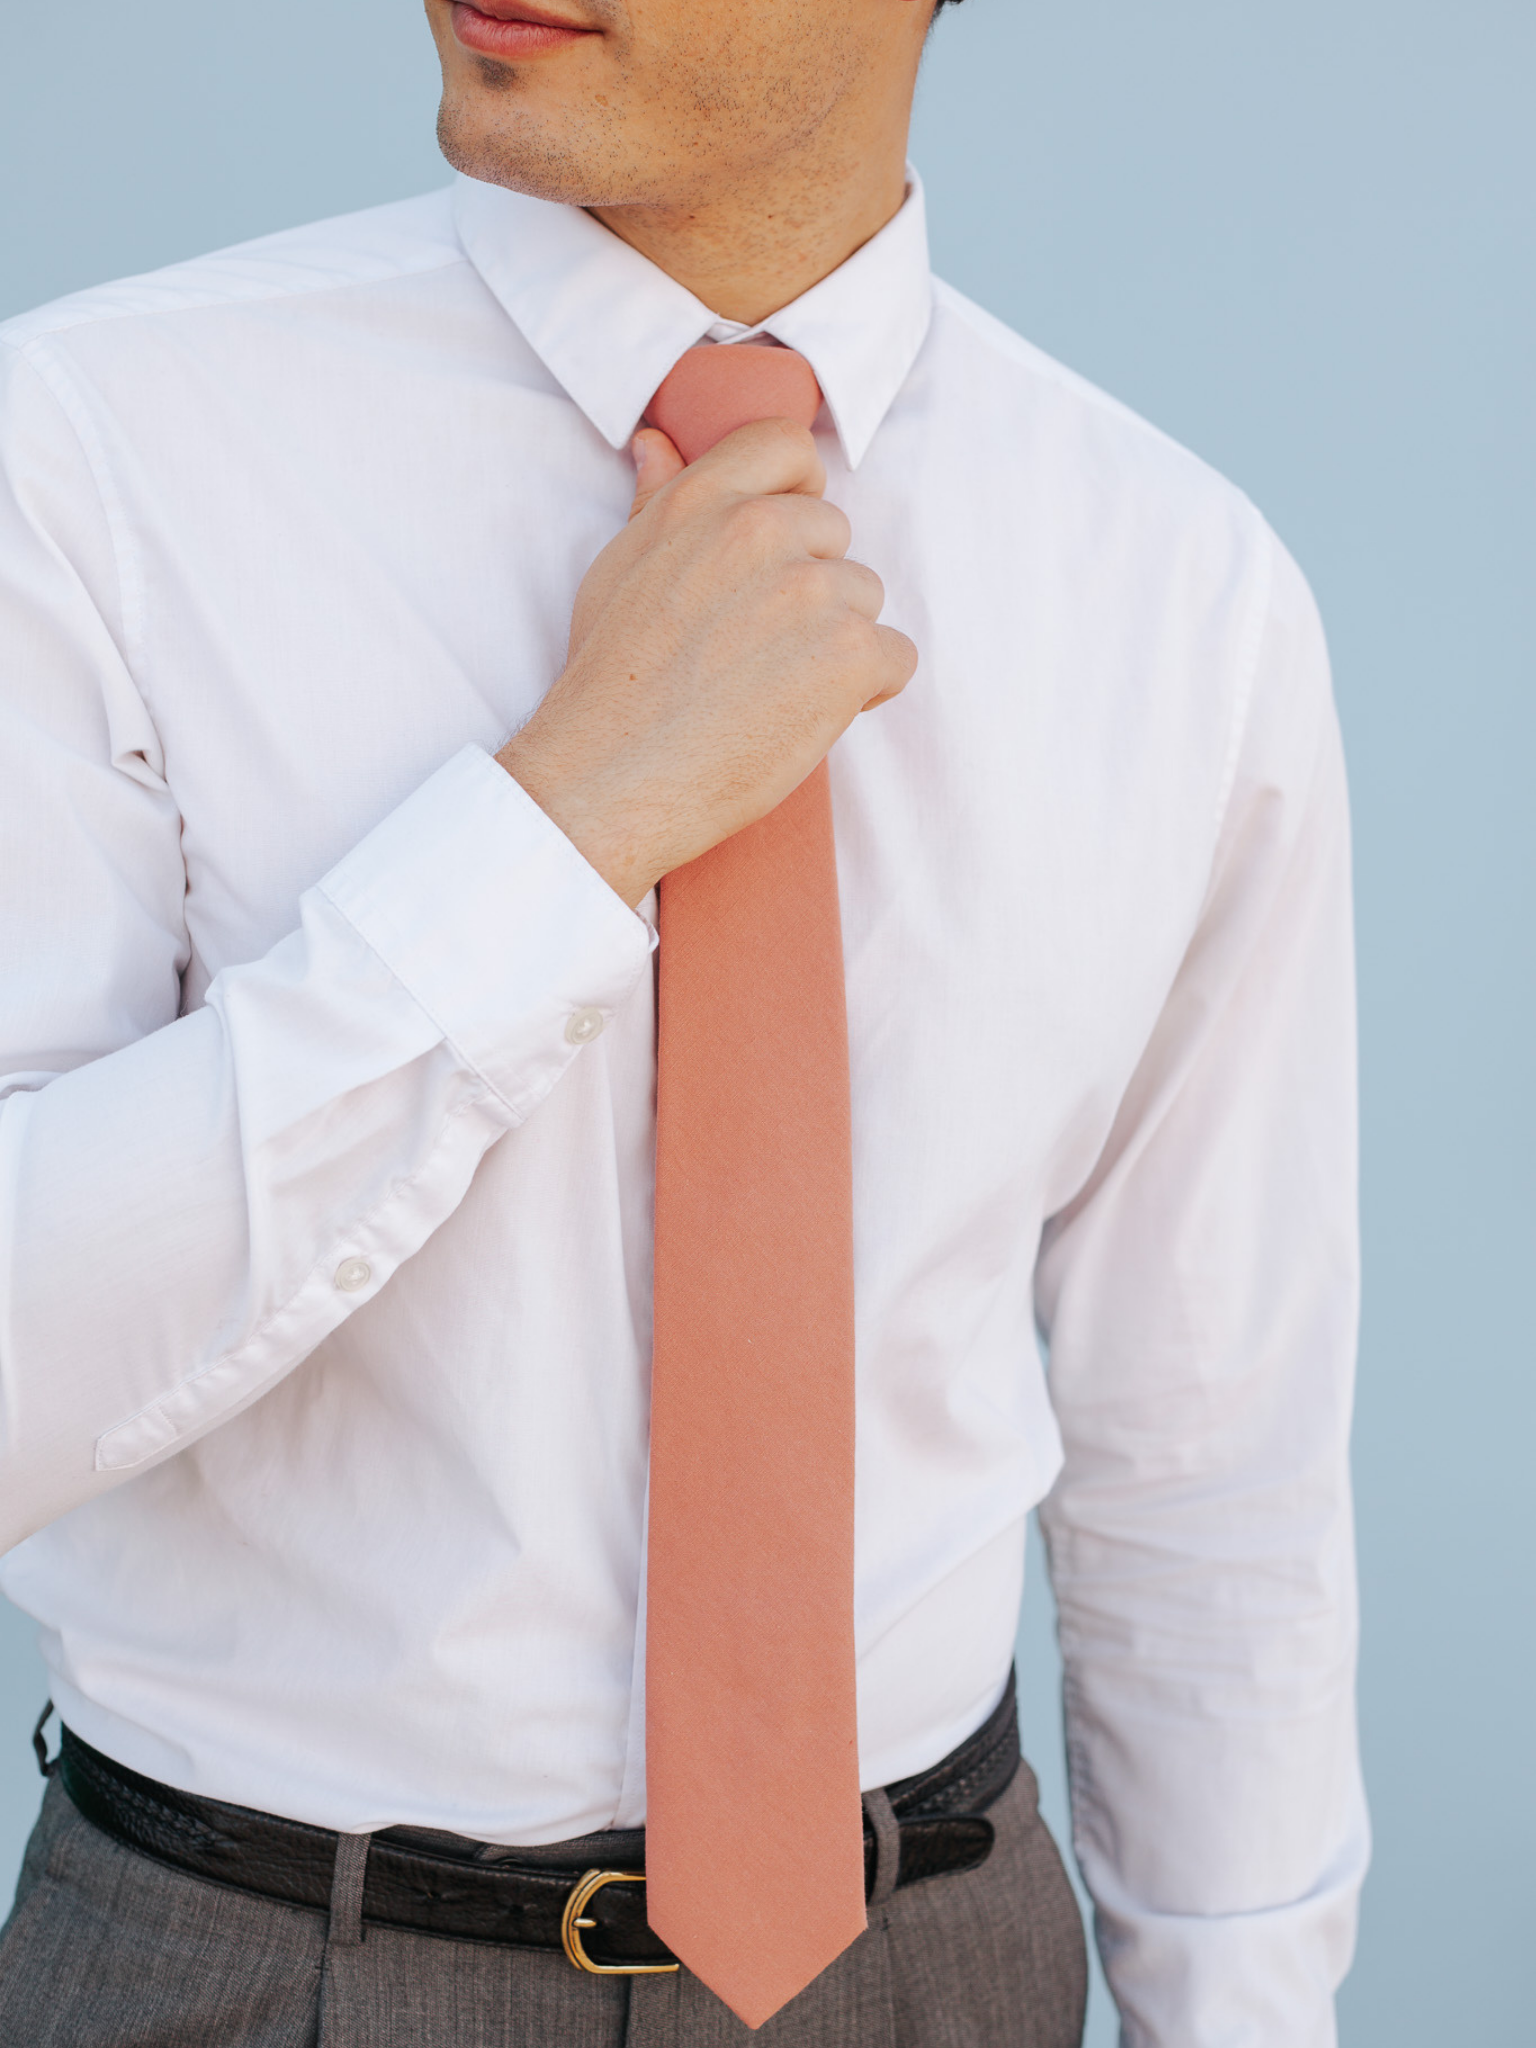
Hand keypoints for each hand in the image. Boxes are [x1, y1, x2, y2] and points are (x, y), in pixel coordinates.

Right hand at [496, 420, 915, 906]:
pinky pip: (895, 657)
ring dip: (835, 645)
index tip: (782, 546)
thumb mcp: (619, 571)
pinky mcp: (849, 653)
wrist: (611, 779)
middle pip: (835, 538)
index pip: (787, 446)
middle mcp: (760, 529)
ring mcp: (811, 590)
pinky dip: (865, 692)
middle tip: (754, 652)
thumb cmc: (609, 684)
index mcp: (702, 500)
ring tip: (770, 690)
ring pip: (865, 600)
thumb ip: (656, 502)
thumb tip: (657, 444)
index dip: (798, 493)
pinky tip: (804, 716)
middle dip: (811, 592)